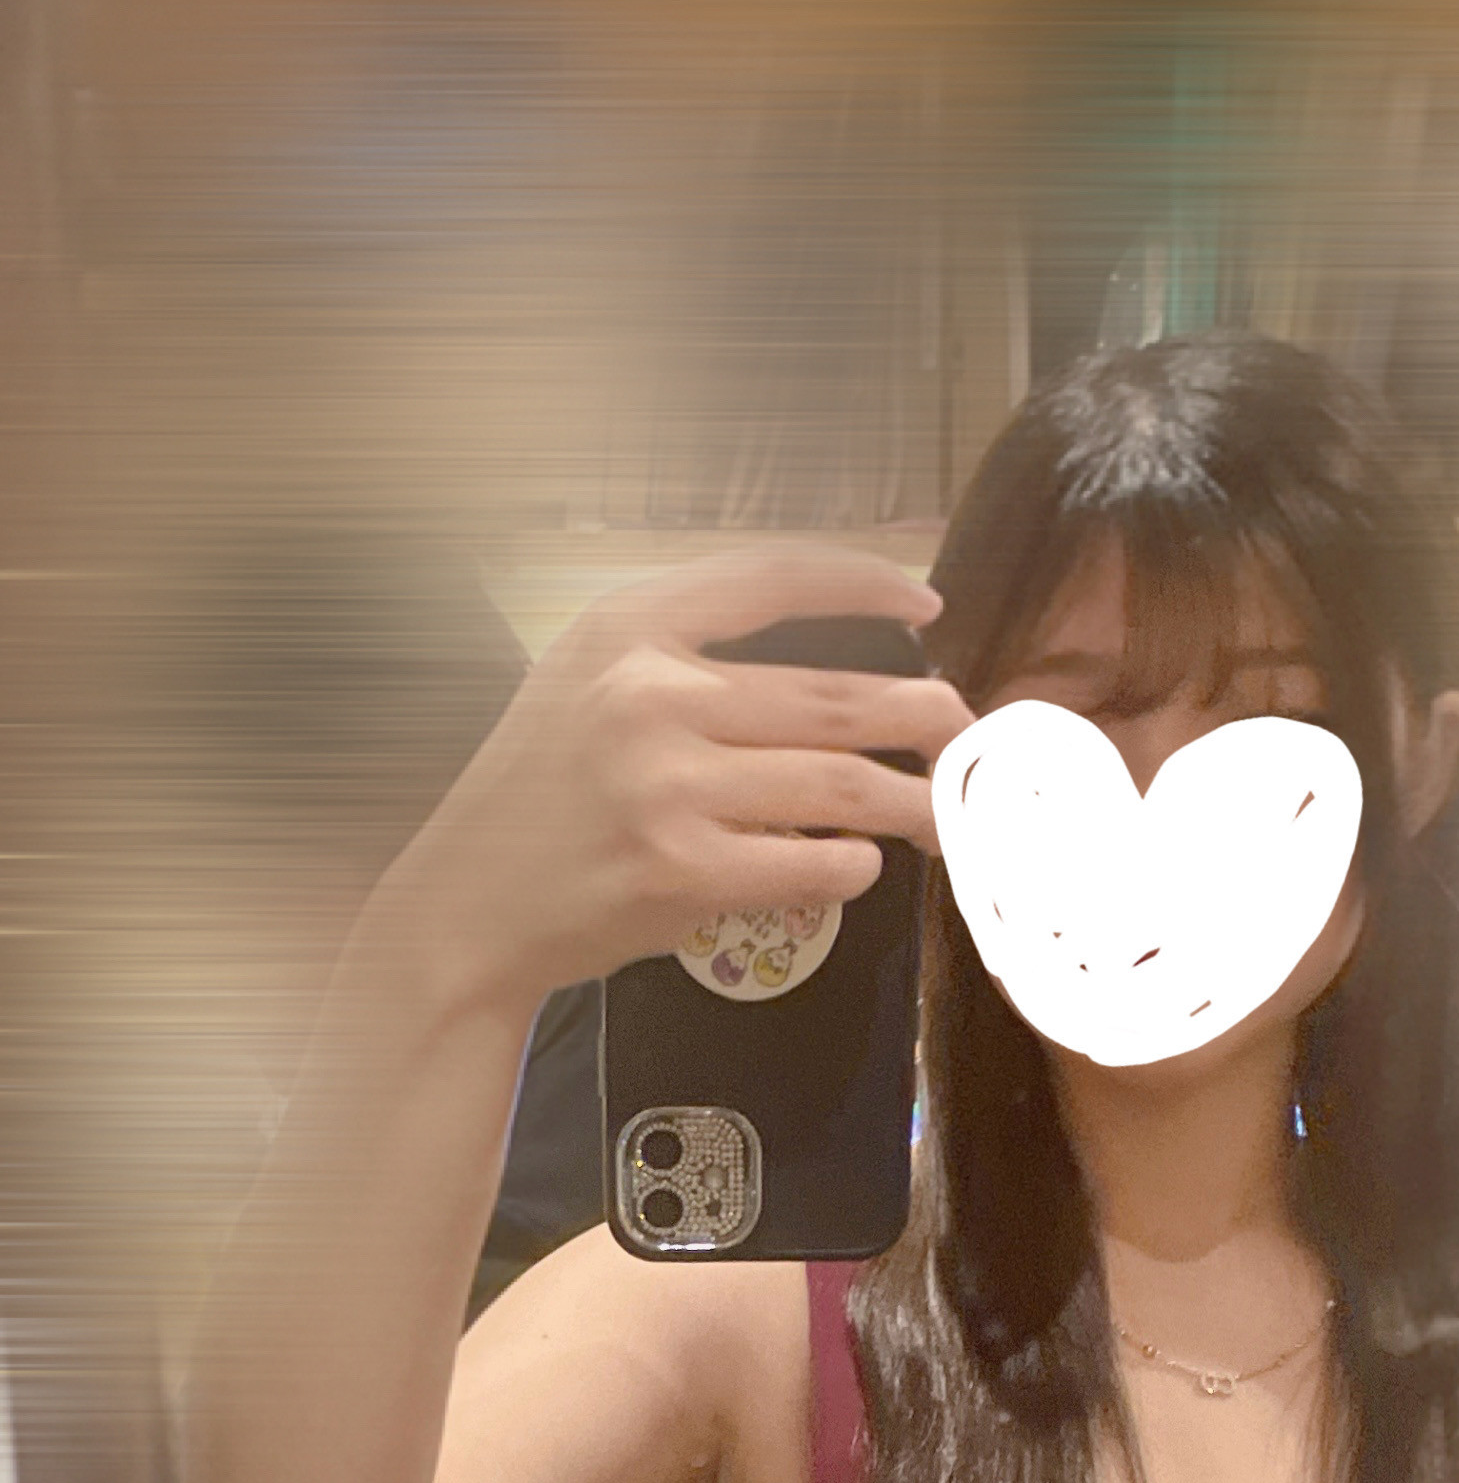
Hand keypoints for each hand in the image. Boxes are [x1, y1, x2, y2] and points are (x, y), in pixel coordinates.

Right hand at [370, 546, 967, 1013]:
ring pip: (841, 783)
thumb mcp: (585, 682)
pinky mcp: (682, 872)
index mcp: (625, 628)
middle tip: (967, 734)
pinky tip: (861, 863)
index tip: (928, 604)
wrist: (469, 903)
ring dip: (914, 801)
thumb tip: (826, 669)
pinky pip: (813, 861)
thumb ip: (683, 658)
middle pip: (836, 697)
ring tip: (946, 812)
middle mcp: (647, 695)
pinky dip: (854, 864)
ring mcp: (666, 786)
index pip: (772, 579)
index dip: (867, 580)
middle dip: (925, 715)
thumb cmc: (539, 795)